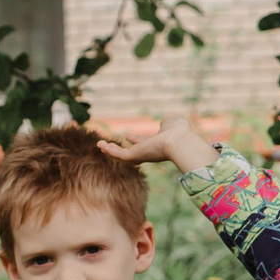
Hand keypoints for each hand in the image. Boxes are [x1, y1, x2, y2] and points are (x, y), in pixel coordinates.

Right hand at [97, 121, 217, 175]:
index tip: (127, 135)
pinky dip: (109, 150)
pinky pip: (119, 155)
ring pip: (123, 156)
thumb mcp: (173, 123)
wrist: (179, 142)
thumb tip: (165, 124)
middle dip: (121, 150)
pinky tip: (100, 144)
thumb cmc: (179, 132)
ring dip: (110, 151)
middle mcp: (149, 152)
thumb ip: (167, 124)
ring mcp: (141, 155)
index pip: (144, 143)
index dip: (136, 140)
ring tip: (100, 145)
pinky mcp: (135, 156)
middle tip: (110, 145)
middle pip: (132, 153)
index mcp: (158, 144)